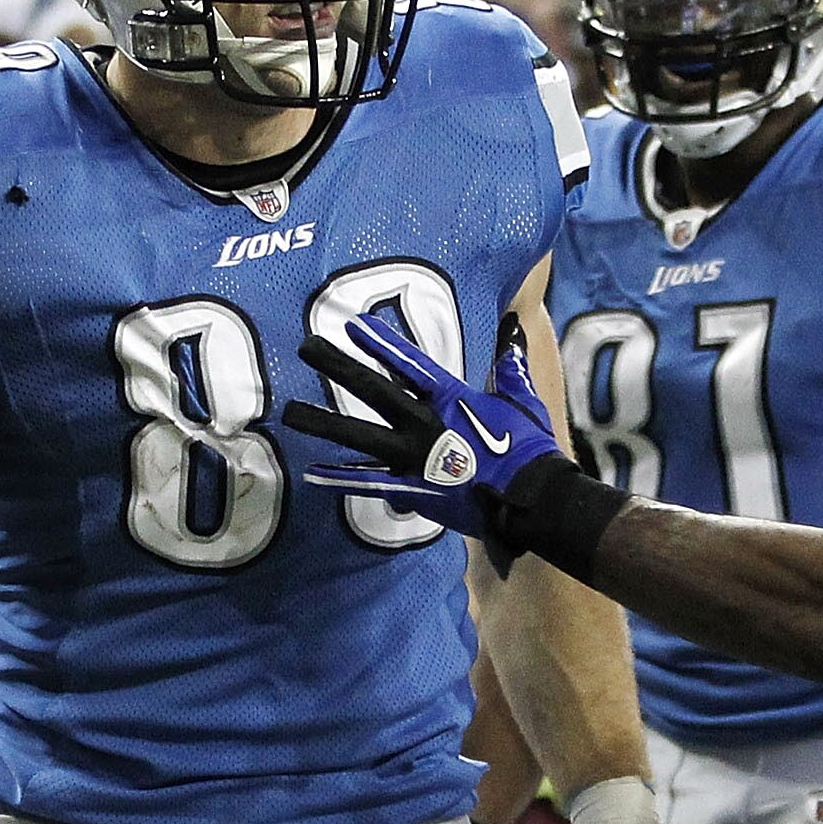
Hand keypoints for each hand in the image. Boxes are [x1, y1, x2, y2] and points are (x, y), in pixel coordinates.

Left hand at [287, 312, 564, 540]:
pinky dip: (340, 479)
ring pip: (359, 435)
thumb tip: (513, 334)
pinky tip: (311, 472)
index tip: (352, 324)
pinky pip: (368, 483)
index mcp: (451, 398)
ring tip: (290, 412)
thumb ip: (512, 369)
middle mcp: (424, 422)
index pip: (407, 363)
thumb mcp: (524, 402)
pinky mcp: (412, 490)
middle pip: (373, 389)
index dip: (379, 342)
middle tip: (307, 347)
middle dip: (339, 366)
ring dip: (324, 422)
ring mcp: (414, 457)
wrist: (533, 499)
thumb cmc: (531, 449)